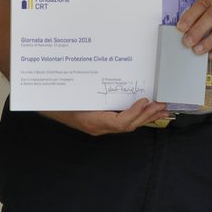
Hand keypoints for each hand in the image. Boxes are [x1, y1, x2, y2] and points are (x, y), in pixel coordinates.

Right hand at [42, 98, 170, 135]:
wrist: (50, 107)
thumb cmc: (60, 101)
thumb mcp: (74, 96)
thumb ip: (91, 95)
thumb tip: (107, 84)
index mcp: (92, 121)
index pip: (118, 122)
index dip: (133, 112)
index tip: (144, 100)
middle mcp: (98, 127)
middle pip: (127, 125)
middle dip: (146, 115)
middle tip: (161, 105)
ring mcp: (100, 127)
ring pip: (128, 125)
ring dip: (145, 116)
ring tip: (162, 110)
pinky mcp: (103, 123)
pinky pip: (123, 121)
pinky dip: (136, 115)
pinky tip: (147, 110)